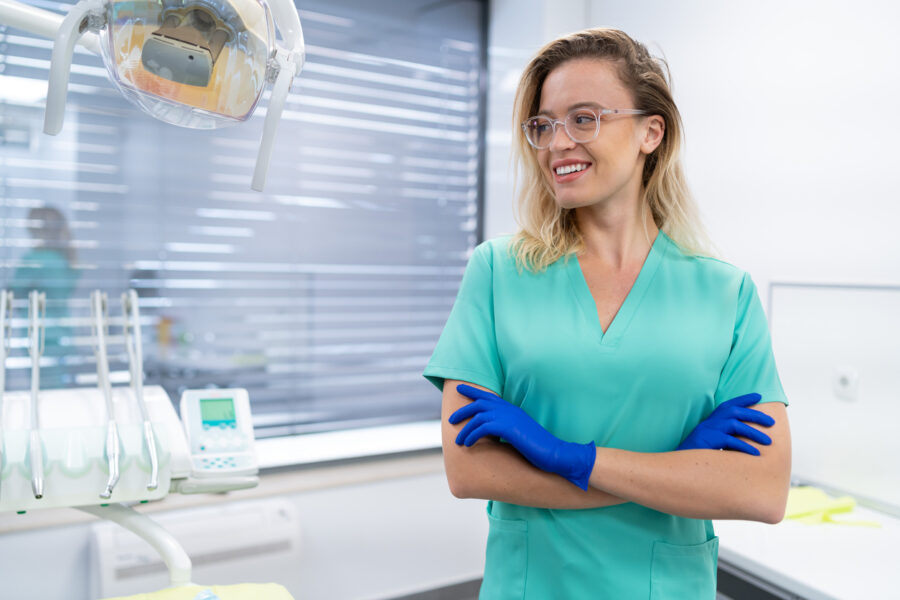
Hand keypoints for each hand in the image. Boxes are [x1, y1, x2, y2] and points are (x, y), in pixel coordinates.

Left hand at [450, 385, 595, 489]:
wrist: (554, 452)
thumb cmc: (538, 447)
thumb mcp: (521, 434)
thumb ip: (507, 429)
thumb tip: (493, 433)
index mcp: (512, 409)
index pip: (489, 396)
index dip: (473, 391)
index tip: (460, 389)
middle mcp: (509, 410)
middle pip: (480, 403)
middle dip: (463, 410)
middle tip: (451, 419)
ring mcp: (509, 417)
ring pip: (478, 416)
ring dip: (465, 429)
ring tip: (458, 440)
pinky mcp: (508, 428)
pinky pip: (482, 427)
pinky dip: (472, 435)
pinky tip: (468, 444)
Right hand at [677, 393, 774, 455]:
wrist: (680, 460)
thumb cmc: (697, 451)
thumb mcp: (710, 438)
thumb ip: (723, 433)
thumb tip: (742, 433)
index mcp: (712, 419)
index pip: (729, 404)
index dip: (743, 399)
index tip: (758, 396)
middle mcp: (711, 421)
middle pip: (736, 412)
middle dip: (755, 415)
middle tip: (772, 422)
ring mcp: (710, 429)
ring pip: (736, 425)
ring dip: (754, 433)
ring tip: (768, 442)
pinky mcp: (710, 440)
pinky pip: (731, 441)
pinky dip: (745, 447)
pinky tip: (755, 453)